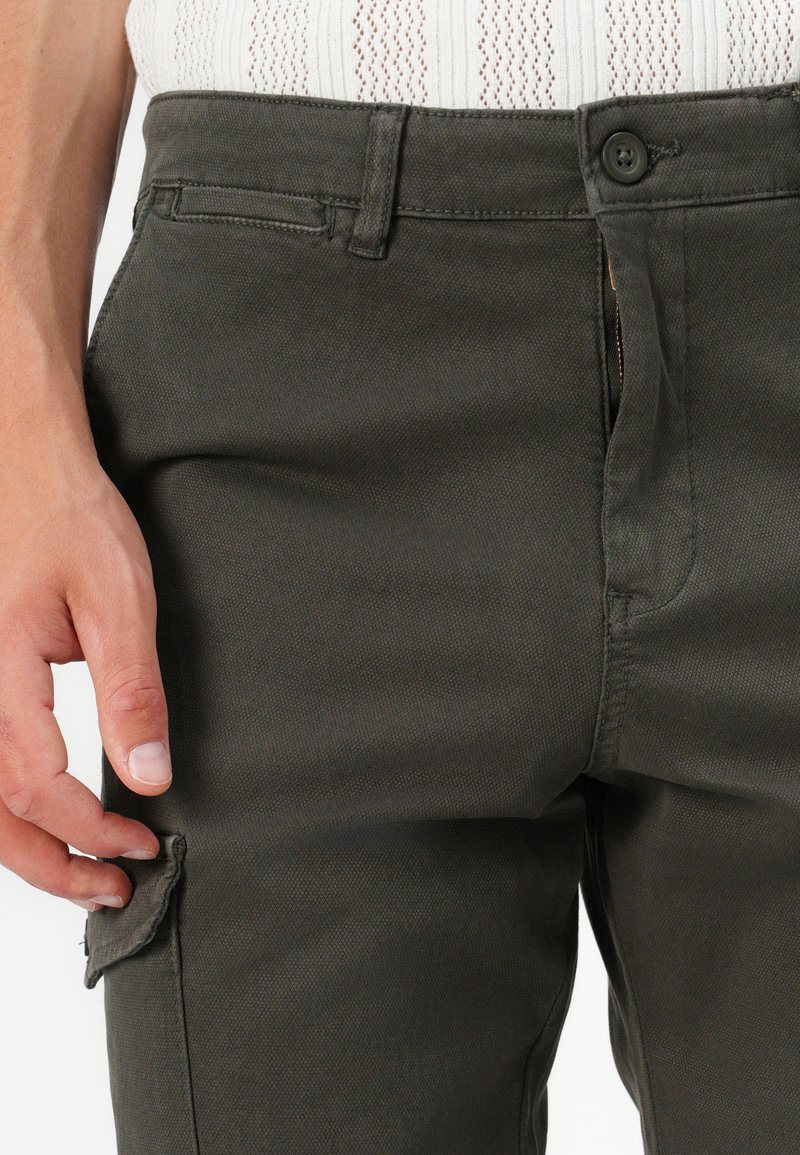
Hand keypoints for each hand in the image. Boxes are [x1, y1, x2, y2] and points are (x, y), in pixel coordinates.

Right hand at [0, 442, 171, 910]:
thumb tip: (148, 773)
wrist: (22, 462)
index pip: (36, 786)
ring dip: (26, 847)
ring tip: (83, 872)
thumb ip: (131, 689)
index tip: (141, 843)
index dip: (90, 829)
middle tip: (110, 891)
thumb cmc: (67, 517)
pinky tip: (48, 818)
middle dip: (51, 864)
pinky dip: (9, 806)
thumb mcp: (118, 598)